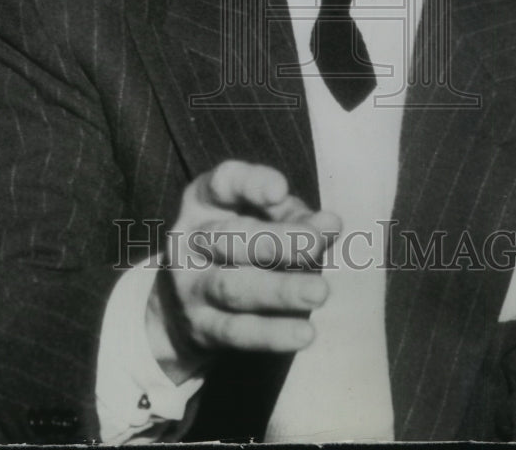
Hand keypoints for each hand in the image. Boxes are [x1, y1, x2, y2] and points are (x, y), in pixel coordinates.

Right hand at [148, 160, 340, 379]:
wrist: (185, 306)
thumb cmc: (241, 244)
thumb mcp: (262, 217)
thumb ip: (295, 217)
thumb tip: (329, 225)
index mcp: (205, 200)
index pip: (223, 183)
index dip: (252, 185)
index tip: (281, 192)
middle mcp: (192, 239)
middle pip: (229, 237)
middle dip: (274, 241)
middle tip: (315, 243)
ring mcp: (192, 286)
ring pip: (233, 287)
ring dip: (279, 290)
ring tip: (319, 292)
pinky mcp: (202, 328)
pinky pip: (238, 332)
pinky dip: (273, 333)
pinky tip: (305, 332)